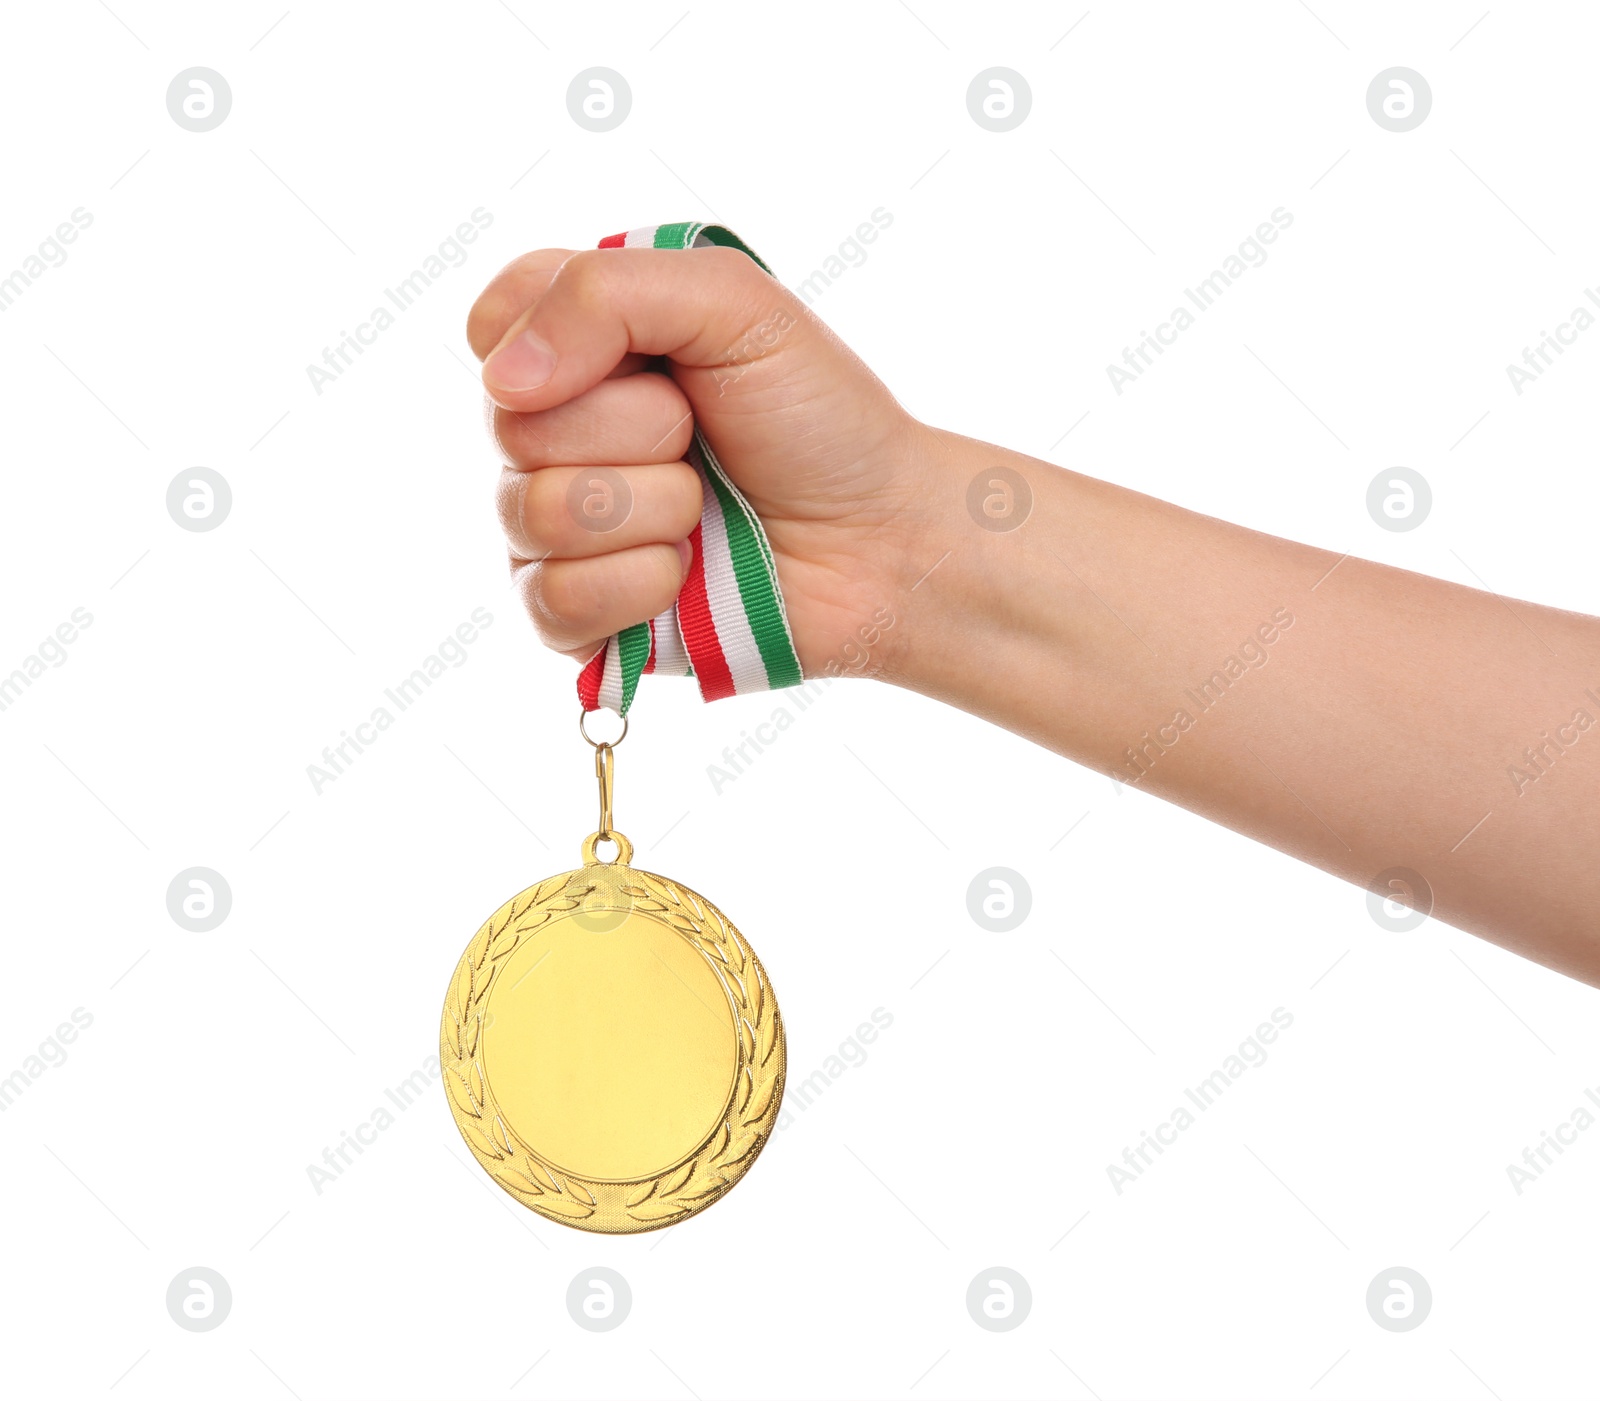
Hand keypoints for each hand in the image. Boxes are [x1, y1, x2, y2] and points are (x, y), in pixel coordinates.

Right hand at [467, 245, 943, 675]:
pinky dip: (638, 585)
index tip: (655, 359)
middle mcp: (553, 437)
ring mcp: (558, 533)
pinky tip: (687, 574)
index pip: (494, 326)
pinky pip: (550, 601)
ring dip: (651, 509)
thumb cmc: (818, 419)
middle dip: (638, 430)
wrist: (881, 539)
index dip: (562, 344)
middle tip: (704, 439)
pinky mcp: (577, 616)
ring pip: (531, 514)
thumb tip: (503, 379)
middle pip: (513, 427)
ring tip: (705, 510)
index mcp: (579, 349)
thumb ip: (606, 293)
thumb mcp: (734, 305)